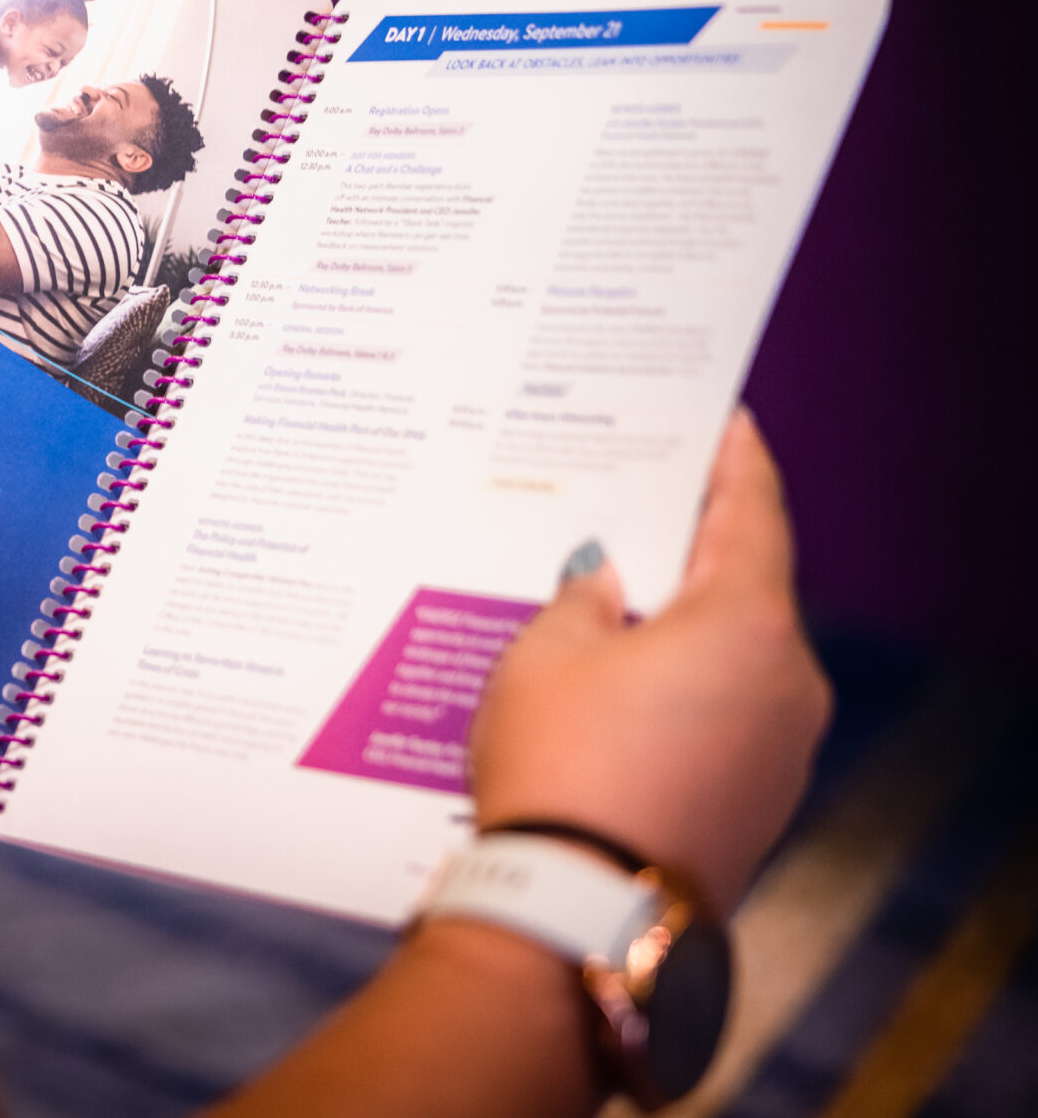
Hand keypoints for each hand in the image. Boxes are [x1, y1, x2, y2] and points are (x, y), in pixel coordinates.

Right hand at [469, 410, 830, 908]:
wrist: (580, 911)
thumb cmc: (562, 763)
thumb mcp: (545, 652)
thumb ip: (582, 599)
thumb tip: (607, 587)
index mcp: (747, 622)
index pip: (752, 514)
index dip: (733, 462)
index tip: (726, 422)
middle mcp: (789, 682)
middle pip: (746, 590)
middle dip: (691, 552)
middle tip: (641, 508)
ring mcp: (784, 752)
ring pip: (736, 661)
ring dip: (682, 632)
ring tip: (608, 609)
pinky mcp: (760, 806)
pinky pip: (726, 722)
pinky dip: (683, 696)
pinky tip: (620, 695)